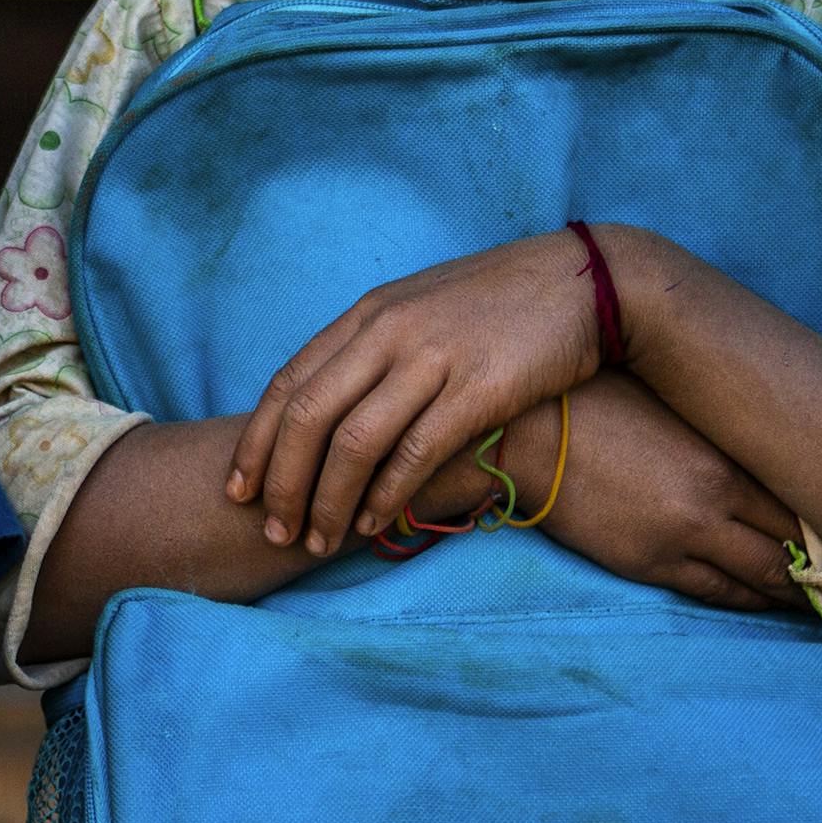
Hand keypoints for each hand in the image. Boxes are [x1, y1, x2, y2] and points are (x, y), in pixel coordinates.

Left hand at [230, 233, 605, 557]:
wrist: (583, 281)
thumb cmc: (497, 304)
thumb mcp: (418, 310)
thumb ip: (370, 350)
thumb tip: (324, 406)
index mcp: (367, 315)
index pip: (288, 384)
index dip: (256, 443)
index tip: (238, 489)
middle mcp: (388, 333)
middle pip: (308, 418)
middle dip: (282, 484)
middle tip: (274, 530)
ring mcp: (432, 359)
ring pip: (355, 442)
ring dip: (329, 501)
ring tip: (320, 540)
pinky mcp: (479, 388)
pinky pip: (416, 452)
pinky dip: (387, 495)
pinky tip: (374, 524)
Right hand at [507, 374, 806, 611]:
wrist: (527, 430)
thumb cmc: (598, 398)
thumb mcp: (674, 404)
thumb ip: (722, 430)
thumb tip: (764, 441)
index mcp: (725, 457)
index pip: (802, 500)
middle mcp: (714, 503)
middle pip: (791, 546)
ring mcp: (681, 539)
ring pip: (758, 579)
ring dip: (791, 591)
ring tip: (820, 597)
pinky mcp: (647, 563)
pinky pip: (713, 592)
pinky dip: (745, 599)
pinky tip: (763, 601)